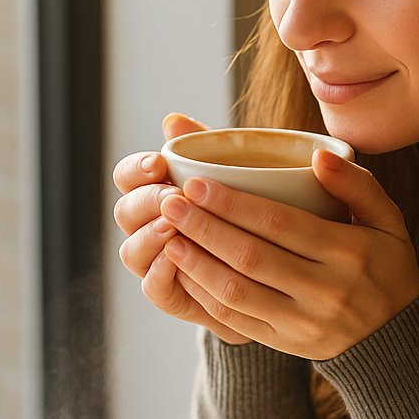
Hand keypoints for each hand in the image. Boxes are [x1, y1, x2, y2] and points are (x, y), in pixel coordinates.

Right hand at [112, 114, 251, 343]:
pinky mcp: (178, 297)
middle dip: (145, 201)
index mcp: (160, 192)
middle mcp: (152, 227)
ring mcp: (160, 264)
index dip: (135, 170)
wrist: (292, 263)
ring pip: (132, 252)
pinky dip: (159, 275)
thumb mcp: (247, 173)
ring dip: (148, 237)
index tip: (159, 163)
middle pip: (125, 213)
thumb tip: (173, 120)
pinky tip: (174, 259)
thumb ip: (210, 148)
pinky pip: (154, 290)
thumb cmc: (264, 209)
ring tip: (170, 226)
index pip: (128, 176)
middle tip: (171, 197)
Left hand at [157, 149, 418, 359]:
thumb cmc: (387, 266)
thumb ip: (357, 184)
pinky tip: (185, 272)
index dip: (234, 204)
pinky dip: (205, 295)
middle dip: (204, 228)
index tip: (197, 183)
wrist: (397, 340)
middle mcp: (326, 290)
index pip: (280, 224)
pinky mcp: (286, 343)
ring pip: (237, 292)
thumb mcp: (388, 221)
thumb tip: (317, 155)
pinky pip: (236, 320)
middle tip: (171, 203)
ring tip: (169, 236)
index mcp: (349, 253)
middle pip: (251, 256)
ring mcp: (303, 322)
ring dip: (197, 263)